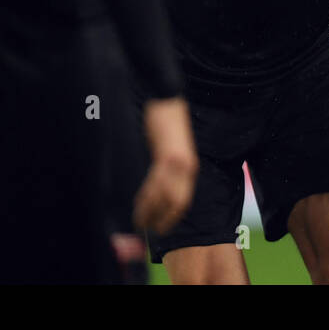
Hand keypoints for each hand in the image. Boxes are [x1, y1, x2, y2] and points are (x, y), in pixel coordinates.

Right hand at [133, 97, 198, 234]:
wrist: (168, 100)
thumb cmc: (168, 123)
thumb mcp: (173, 147)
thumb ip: (169, 166)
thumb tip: (159, 182)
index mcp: (189, 167)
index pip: (183, 200)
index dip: (172, 216)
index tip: (161, 227)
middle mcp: (186, 168)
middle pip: (176, 203)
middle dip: (162, 219)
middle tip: (148, 230)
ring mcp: (178, 162)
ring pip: (164, 196)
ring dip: (150, 212)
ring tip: (140, 222)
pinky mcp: (168, 155)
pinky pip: (155, 182)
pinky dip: (147, 197)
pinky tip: (139, 204)